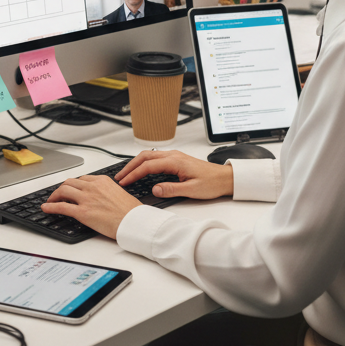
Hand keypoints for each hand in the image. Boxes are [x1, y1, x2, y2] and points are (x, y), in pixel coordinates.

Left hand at [41, 175, 141, 238]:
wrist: (134, 222)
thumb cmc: (132, 212)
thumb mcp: (120, 193)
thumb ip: (108, 191)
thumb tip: (103, 196)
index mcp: (102, 181)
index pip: (82, 179)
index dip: (74, 185)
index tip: (71, 189)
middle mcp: (92, 187)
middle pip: (70, 183)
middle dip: (62, 188)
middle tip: (59, 194)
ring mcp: (86, 198)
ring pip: (63, 191)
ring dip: (55, 195)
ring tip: (51, 200)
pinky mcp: (82, 212)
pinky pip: (61, 206)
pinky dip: (51, 206)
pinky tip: (46, 208)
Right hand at [114, 150, 233, 200]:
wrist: (224, 178)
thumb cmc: (211, 183)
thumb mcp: (191, 190)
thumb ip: (171, 189)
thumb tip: (155, 189)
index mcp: (175, 161)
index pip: (148, 166)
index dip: (134, 174)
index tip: (124, 182)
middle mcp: (173, 155)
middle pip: (144, 157)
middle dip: (130, 166)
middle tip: (120, 177)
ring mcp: (174, 156)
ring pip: (149, 155)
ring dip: (136, 163)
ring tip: (126, 173)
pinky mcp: (176, 159)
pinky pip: (155, 158)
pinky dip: (143, 163)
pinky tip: (141, 170)